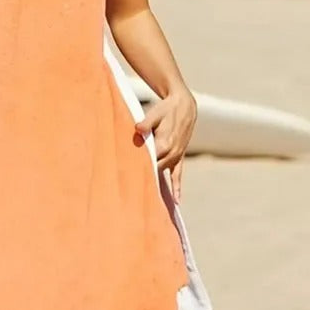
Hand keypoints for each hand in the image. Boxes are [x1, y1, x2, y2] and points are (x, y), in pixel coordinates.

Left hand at [134, 86, 196, 203]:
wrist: (184, 106)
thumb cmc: (166, 109)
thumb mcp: (155, 113)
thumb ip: (146, 123)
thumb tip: (137, 128)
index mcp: (164, 144)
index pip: (147, 160)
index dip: (136, 169)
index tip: (126, 180)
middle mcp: (172, 153)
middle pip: (154, 170)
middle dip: (143, 180)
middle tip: (130, 195)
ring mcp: (176, 156)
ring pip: (164, 174)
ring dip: (157, 187)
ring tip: (149, 204)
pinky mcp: (179, 157)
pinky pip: (178, 175)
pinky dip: (177, 188)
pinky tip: (177, 202)